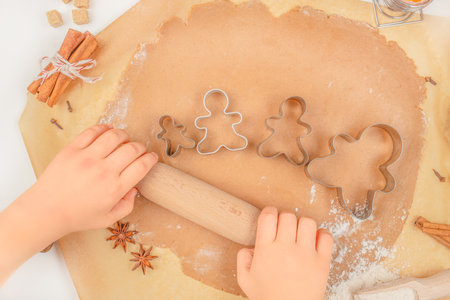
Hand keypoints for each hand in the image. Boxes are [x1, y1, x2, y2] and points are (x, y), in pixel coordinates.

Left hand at [28, 124, 157, 233]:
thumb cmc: (77, 216)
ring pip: (114, 136)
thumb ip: (127, 205)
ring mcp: (87, 158)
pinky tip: (108, 130)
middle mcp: (103, 171)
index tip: (152, 157)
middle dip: (141, 147)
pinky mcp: (72, 150)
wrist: (46, 211)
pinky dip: (103, 128)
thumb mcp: (108, 219)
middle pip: (132, 149)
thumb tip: (135, 188)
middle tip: (139, 150)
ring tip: (124, 139)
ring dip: (124, 135)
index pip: (142, 166)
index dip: (151, 159)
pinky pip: (92, 132)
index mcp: (115, 189)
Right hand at [236, 207, 333, 299]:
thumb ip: (242, 259)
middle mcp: (286, 249)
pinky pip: (326, 236)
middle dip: (285, 219)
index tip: (271, 217)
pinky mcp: (322, 262)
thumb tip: (249, 247)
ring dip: (303, 225)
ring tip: (300, 235)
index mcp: (266, 250)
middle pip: (288, 216)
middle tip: (285, 229)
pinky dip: (321, 235)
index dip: (269, 212)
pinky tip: (314, 242)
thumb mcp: (245, 280)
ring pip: (307, 222)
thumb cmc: (268, 298)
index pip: (268, 216)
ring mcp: (306, 255)